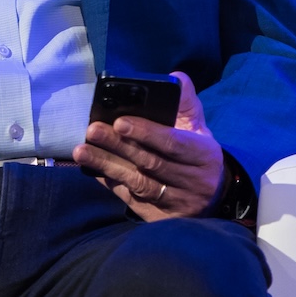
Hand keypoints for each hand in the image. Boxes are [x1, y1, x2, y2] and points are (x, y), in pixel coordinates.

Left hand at [74, 71, 227, 219]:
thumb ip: (185, 102)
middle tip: (92, 130)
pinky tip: (93, 170)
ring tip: (82, 151)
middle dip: (118, 146)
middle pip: (151, 163)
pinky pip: (132, 200)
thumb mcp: (199, 127)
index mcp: (204, 155)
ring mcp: (178, 203)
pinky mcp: (162, 219)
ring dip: (108, 166)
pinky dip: (111, 184)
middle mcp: (194, 182)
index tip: (120, 121)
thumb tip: (175, 77)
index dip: (146, 133)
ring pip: (139, 183)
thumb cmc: (198, 155)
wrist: (214, 197)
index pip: (174, 143)